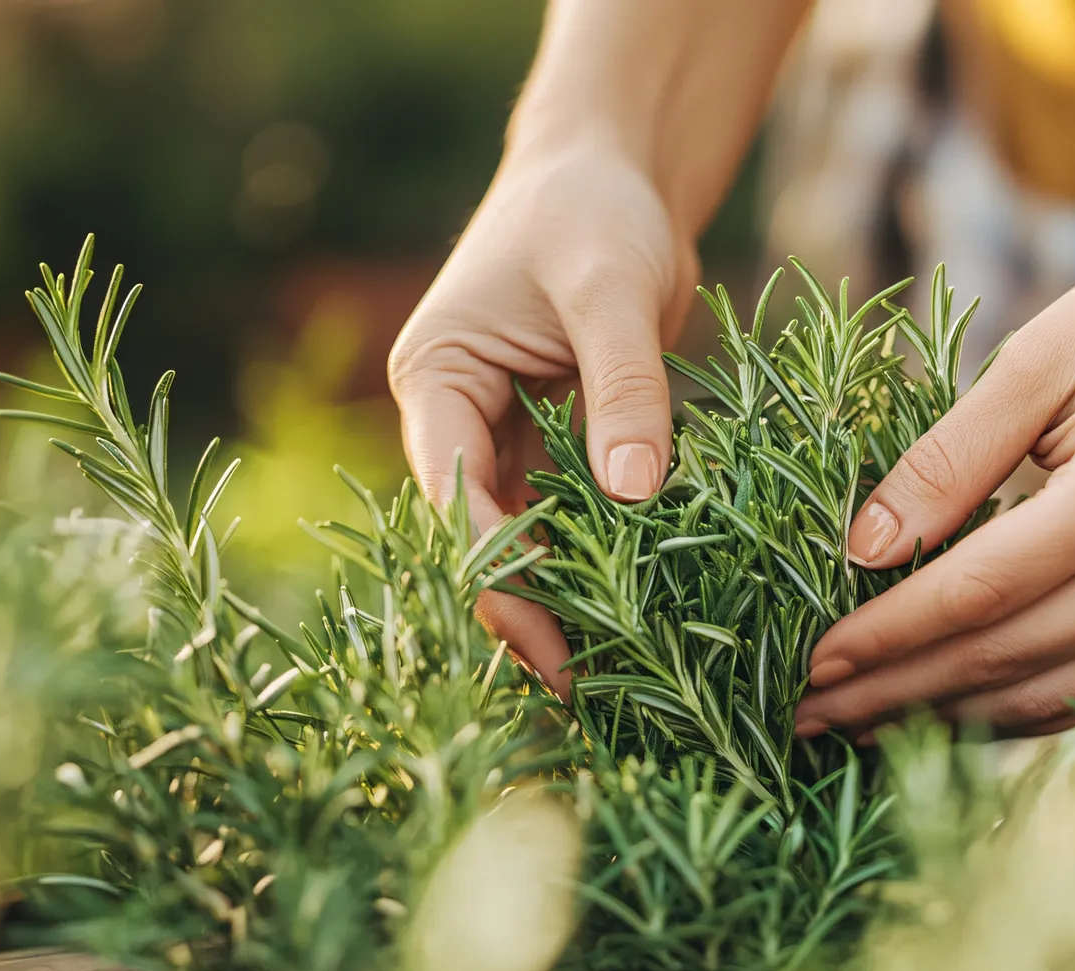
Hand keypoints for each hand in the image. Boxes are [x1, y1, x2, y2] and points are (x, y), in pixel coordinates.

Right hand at [389, 149, 700, 693]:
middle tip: (584, 692)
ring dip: (563, 600)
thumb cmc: (596, 210)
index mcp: (436, 381)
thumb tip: (635, 496)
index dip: (495, 574)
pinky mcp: (554, 445)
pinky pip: (570, 518)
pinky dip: (599, 563)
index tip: (549, 640)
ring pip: (524, 540)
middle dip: (526, 610)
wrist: (616, 174)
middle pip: (480, 536)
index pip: (452, 498)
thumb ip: (623, 388)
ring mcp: (503, 438)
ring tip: (614, 678)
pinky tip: (638, 617)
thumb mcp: (613, 289)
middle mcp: (456, 420)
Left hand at [793, 199, 1074, 737]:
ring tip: (858, 724)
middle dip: (897, 693)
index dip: (888, 635)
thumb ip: (948, 458)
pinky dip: (1016, 709)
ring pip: (1052, 693)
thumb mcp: (1038, 357)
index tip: (810, 662)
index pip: (981, 591)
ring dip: (947, 718)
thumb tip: (860, 551)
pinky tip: (946, 712)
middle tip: (804, 717)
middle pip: (1009, 659)